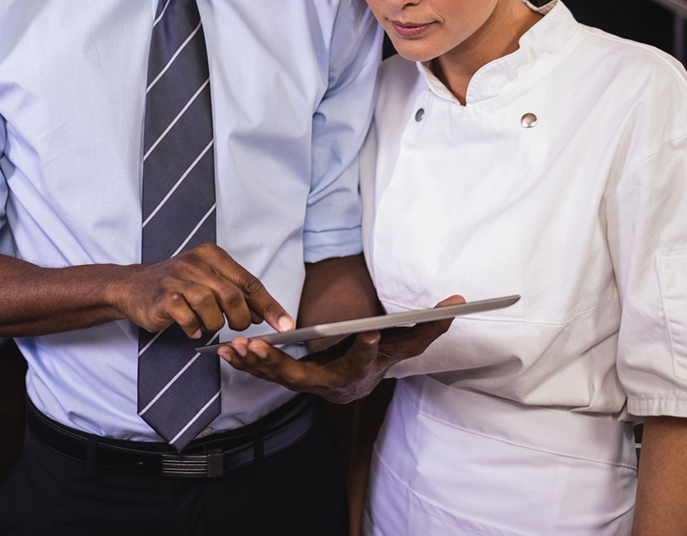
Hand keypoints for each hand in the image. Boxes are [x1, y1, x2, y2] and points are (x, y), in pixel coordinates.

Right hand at [111, 242, 293, 339]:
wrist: (134, 286)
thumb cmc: (177, 285)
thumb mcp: (208, 280)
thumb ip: (235, 293)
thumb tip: (263, 313)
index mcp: (212, 255)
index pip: (249, 282)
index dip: (270, 306)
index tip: (285, 326)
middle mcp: (196, 263)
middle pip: (233, 296)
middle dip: (241, 319)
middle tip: (238, 328)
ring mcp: (178, 279)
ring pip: (212, 308)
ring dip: (214, 324)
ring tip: (207, 324)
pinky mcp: (164, 297)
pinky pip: (189, 319)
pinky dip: (194, 328)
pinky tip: (191, 327)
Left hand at [217, 295, 464, 402]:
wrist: (360, 383)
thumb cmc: (382, 357)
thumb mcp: (406, 343)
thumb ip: (429, 325)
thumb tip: (460, 301)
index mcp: (363, 371)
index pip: (367, 360)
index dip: (369, 349)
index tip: (367, 333)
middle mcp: (333, 384)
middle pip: (307, 379)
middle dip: (282, 365)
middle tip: (263, 347)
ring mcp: (309, 385)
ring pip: (279, 380)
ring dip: (257, 365)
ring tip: (237, 347)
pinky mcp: (290, 380)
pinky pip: (267, 375)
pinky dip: (247, 364)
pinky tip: (226, 351)